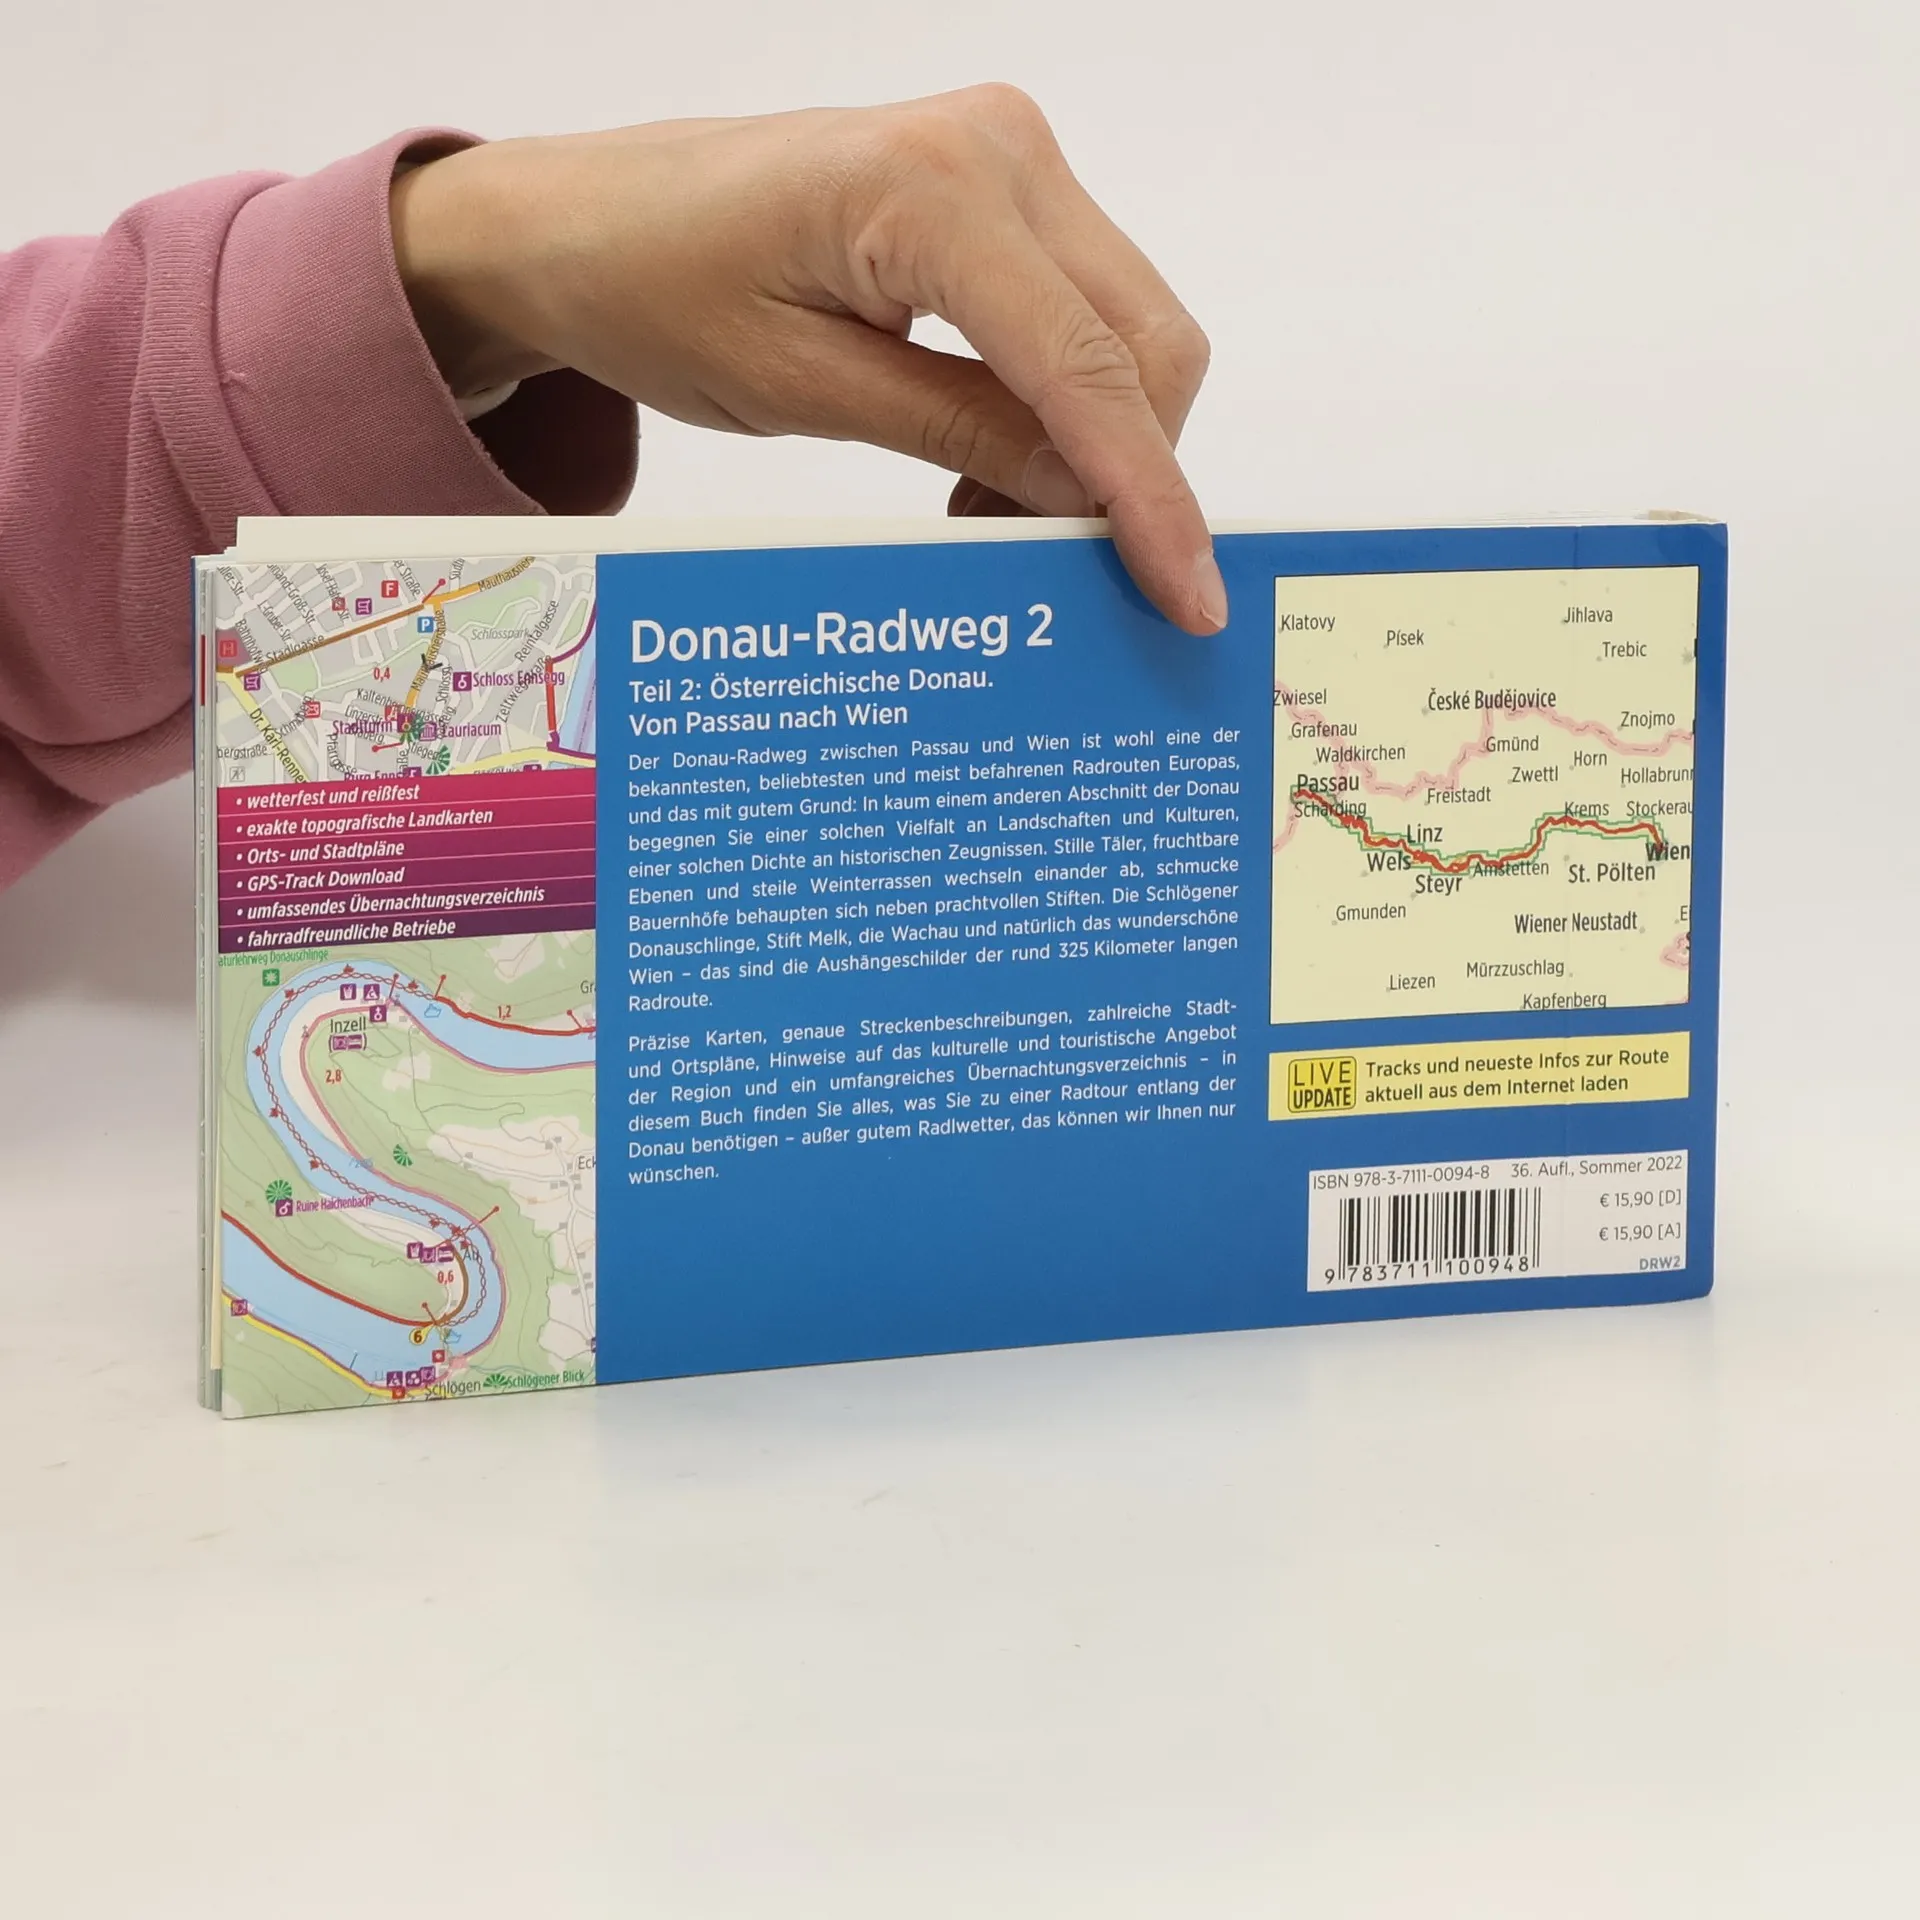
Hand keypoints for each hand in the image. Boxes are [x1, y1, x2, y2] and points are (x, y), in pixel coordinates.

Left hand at [390, 86, 1223, 632]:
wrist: (591, 219)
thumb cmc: (658, 290)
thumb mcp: (803, 389)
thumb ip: (960, 433)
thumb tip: (1086, 503)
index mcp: (932, 190)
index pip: (1087, 370)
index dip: (1148, 495)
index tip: (1188, 596)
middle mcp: (999, 146)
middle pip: (1145, 341)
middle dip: (1125, 473)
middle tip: (1039, 566)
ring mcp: (1009, 154)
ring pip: (1130, 329)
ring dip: (1094, 442)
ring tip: (983, 511)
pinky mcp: (1003, 182)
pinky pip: (1084, 308)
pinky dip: (1066, 400)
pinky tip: (991, 455)